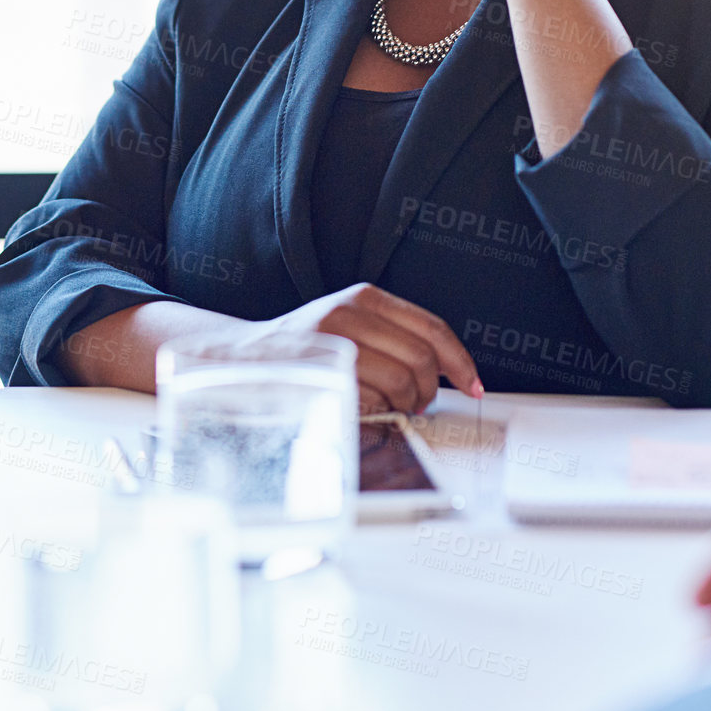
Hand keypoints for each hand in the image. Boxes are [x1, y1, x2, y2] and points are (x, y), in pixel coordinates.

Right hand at [255, 282, 483, 415]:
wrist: (239, 359)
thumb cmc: (303, 350)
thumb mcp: (349, 326)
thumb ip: (392, 337)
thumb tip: (445, 371)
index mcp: (365, 298)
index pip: (433, 328)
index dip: (460, 361)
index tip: (472, 384)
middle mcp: (351, 313)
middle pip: (423, 359)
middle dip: (427, 391)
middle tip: (416, 403)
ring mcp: (335, 342)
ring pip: (402, 381)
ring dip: (401, 404)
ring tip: (382, 404)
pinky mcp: (322, 373)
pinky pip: (372, 400)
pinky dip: (374, 412)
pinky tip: (358, 407)